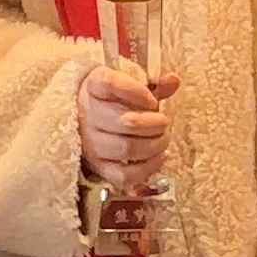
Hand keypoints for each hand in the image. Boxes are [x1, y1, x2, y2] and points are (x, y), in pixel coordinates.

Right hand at [78, 62, 180, 193]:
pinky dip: (147, 168)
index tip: (152, 98)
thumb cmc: (110, 99)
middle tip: (163, 122)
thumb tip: (173, 81)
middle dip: (155, 123)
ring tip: (163, 138)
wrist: (83, 118)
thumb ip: (153, 84)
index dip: (137, 91)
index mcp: (94, 87)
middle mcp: (88, 115)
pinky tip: (158, 156)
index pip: (111, 84)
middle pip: (127, 122)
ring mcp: (91, 143)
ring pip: (127, 149)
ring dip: (154, 145)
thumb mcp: (128, 84)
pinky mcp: (98, 166)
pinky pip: (125, 174)